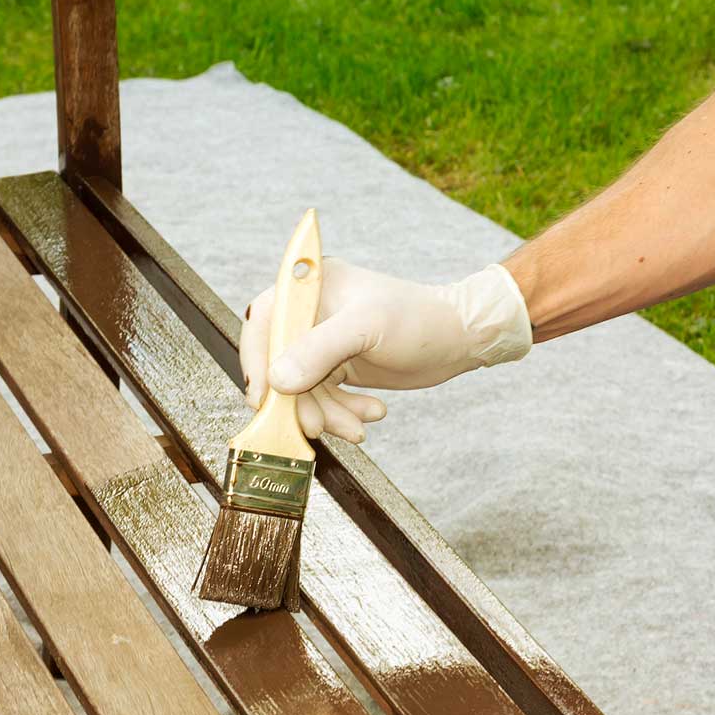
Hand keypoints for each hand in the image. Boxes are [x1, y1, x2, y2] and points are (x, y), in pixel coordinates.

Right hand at [240, 257, 531, 441]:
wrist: (458, 338)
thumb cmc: (418, 319)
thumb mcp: (367, 328)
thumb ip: (319, 350)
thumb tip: (277, 381)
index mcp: (310, 287)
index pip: (264, 321)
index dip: (256, 360)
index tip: (264, 398)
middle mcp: (310, 313)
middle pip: (278, 363)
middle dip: (299, 400)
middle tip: (318, 426)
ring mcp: (321, 342)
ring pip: (301, 389)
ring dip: (326, 414)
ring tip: (358, 427)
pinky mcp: (335, 367)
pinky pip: (322, 398)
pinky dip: (342, 413)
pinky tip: (371, 414)